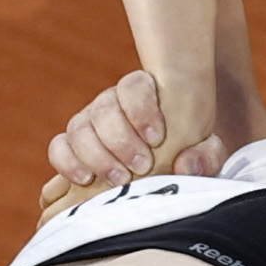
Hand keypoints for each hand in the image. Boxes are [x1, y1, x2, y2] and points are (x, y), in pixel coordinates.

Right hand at [46, 70, 222, 191]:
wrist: (164, 166)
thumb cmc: (185, 156)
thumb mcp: (205, 155)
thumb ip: (206, 156)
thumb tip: (184, 164)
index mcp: (143, 94)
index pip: (134, 86)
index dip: (141, 110)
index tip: (157, 139)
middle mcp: (111, 104)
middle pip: (103, 109)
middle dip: (121, 140)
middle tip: (142, 167)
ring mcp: (88, 124)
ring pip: (79, 128)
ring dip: (97, 155)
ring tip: (120, 178)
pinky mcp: (73, 148)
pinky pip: (59, 147)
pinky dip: (68, 163)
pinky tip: (86, 179)